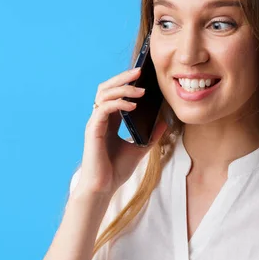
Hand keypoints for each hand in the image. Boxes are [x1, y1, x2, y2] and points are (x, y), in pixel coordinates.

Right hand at [75, 67, 167, 198]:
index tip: (142, 76)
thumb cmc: (116, 170)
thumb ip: (151, 135)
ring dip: (123, 88)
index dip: (126, 82)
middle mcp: (100, 118)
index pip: (114, 93)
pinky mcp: (93, 130)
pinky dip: (118, 103)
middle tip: (140, 71)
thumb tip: (164, 122)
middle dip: (122, 77)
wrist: (103, 188)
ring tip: (140, 90)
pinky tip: (132, 105)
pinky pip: (104, 108)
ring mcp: (95, 123)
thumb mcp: (140, 148)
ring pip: (104, 94)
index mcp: (109, 121)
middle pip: (107, 87)